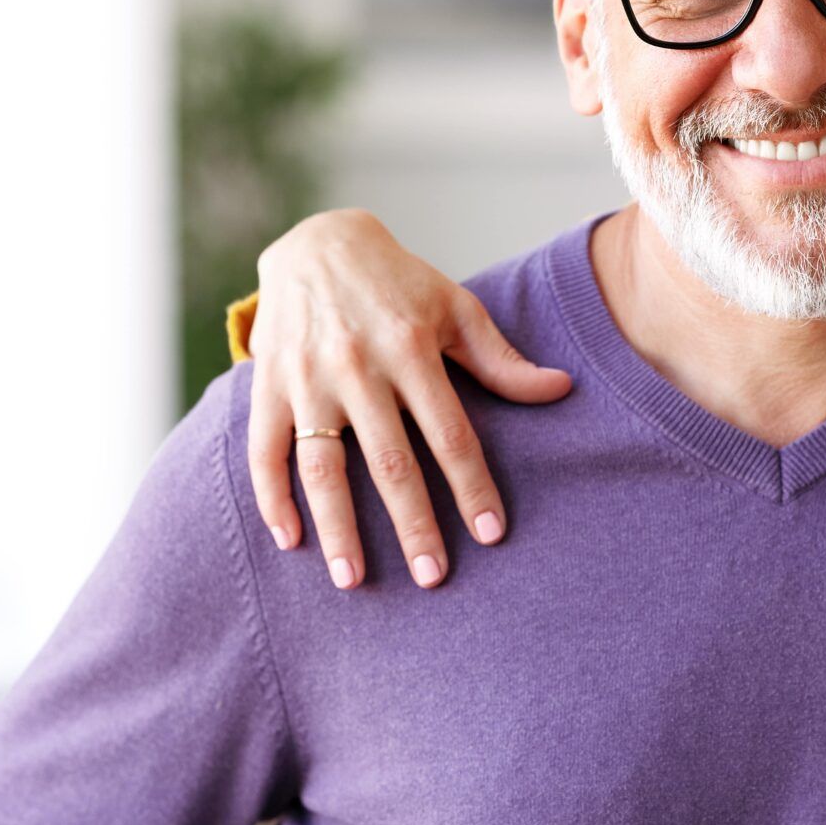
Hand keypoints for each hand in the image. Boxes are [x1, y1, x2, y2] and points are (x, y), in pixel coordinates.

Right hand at [247, 210, 573, 587]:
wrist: (317, 243)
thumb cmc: (399, 283)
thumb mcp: (456, 308)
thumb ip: (501, 359)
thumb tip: (561, 390)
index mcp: (411, 348)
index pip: (450, 433)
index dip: (472, 486)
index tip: (491, 533)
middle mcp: (358, 367)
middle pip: (390, 461)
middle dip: (413, 524)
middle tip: (432, 577)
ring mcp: (307, 379)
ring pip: (322, 467)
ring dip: (338, 528)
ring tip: (353, 581)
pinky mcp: (268, 386)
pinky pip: (265, 451)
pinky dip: (271, 498)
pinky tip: (291, 542)